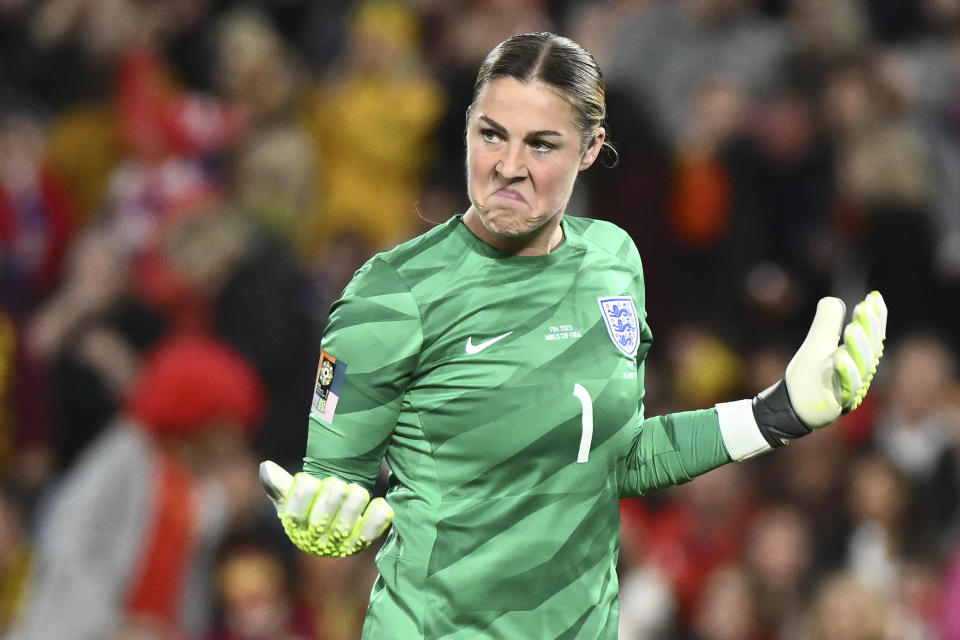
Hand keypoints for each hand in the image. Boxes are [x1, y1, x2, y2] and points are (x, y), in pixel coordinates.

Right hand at [259, 461, 393, 556]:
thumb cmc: (308, 507)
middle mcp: (316, 540)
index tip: (310, 480)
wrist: (330, 528)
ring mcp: (340, 543)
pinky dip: (378, 514)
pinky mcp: (361, 542)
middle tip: (336, 483)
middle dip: (334, 488)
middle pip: (326, 508)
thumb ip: (278, 483)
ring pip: (351, 513)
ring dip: (356, 495)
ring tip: (355, 490)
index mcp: (295, 526)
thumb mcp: (290, 495)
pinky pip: (372, 529)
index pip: (296, 508)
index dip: (306, 488)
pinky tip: (378, 503)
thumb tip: (266, 467)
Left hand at [743, 291, 886, 451]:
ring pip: (860, 367)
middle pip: (870, 349)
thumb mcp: (816, 344)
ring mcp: (850, 389)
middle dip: (869, 329)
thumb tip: (835, 300)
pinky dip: (844, 371)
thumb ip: (826, 322)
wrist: (793, 406)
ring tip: (852, 330)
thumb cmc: (808, 375)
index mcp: (858, 358)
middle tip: (865, 308)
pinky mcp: (837, 403)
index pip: (871, 335)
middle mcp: (859, 373)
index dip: (875, 317)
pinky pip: (845, 387)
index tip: (874, 297)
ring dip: (858, 348)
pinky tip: (839, 356)